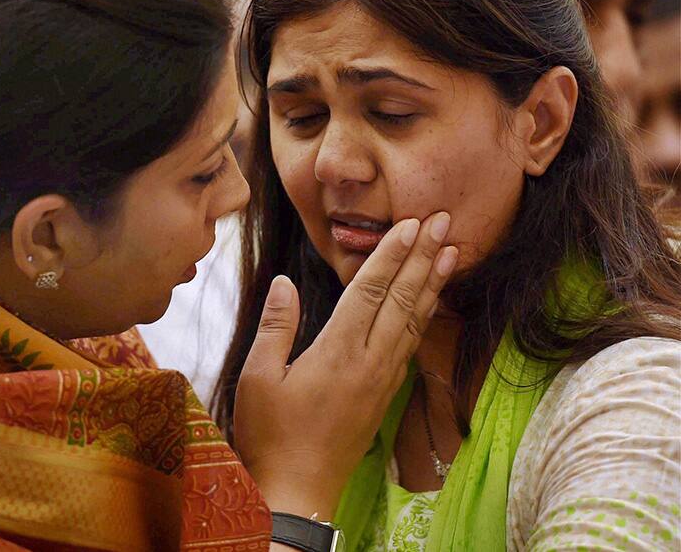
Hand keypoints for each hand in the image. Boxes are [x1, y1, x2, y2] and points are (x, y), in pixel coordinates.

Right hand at [234, 213, 457, 519]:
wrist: (298, 491)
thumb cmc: (270, 434)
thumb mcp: (258, 377)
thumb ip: (276, 326)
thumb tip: (285, 283)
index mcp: (337, 352)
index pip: (369, 290)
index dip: (391, 254)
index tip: (411, 223)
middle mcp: (368, 362)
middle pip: (402, 299)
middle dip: (423, 257)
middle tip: (445, 220)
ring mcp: (381, 380)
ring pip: (413, 322)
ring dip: (432, 283)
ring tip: (451, 253)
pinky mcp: (383, 396)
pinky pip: (411, 345)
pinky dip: (424, 316)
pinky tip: (429, 303)